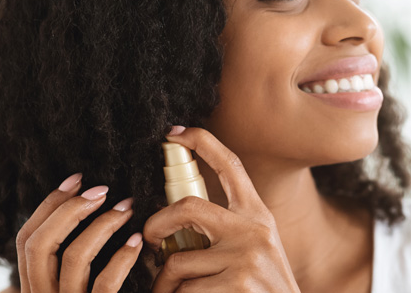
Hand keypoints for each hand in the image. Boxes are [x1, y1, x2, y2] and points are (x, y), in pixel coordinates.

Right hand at [15, 173, 142, 292]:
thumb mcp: (69, 284)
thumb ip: (62, 261)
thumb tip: (78, 209)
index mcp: (33, 286)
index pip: (26, 240)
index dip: (50, 205)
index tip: (77, 179)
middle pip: (39, 244)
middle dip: (70, 210)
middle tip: (102, 190)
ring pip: (74, 257)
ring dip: (103, 224)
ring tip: (126, 208)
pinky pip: (106, 281)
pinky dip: (122, 257)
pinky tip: (137, 240)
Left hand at [144, 126, 299, 292]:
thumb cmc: (261, 287)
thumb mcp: (256, 249)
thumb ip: (227, 230)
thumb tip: (174, 221)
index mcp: (257, 216)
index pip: (231, 166)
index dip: (202, 142)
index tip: (175, 133)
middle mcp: (254, 230)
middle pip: (187, 207)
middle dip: (155, 225)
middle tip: (149, 241)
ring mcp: (246, 257)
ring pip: (177, 261)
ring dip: (165, 283)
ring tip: (172, 292)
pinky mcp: (238, 284)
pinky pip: (184, 291)